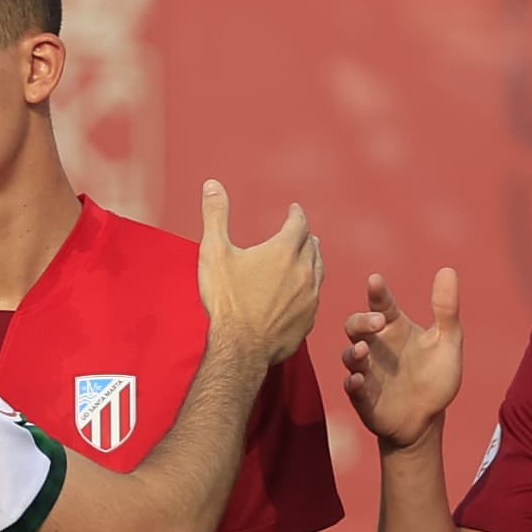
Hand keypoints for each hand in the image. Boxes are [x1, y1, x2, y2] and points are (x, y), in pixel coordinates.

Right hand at [194, 179, 325, 368]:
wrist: (241, 346)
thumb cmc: (227, 300)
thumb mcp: (214, 252)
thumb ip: (215, 215)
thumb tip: (212, 184)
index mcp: (284, 251)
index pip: (298, 224)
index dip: (296, 214)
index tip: (294, 209)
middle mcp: (303, 271)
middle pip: (312, 247)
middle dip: (306, 236)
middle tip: (303, 232)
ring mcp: (310, 297)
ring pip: (319, 271)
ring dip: (314, 259)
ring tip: (310, 255)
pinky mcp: (309, 320)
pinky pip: (315, 297)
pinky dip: (312, 287)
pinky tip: (305, 291)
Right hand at [341, 267, 463, 450]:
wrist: (428, 419)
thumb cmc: (435, 376)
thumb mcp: (447, 342)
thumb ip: (446, 309)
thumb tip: (448, 270)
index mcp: (394, 328)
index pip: (382, 304)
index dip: (378, 292)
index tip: (375, 280)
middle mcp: (376, 346)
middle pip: (356, 325)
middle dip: (362, 321)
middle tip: (378, 322)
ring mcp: (367, 371)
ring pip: (350, 355)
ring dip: (353, 352)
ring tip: (363, 351)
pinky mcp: (363, 396)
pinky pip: (352, 386)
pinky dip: (353, 382)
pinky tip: (359, 379)